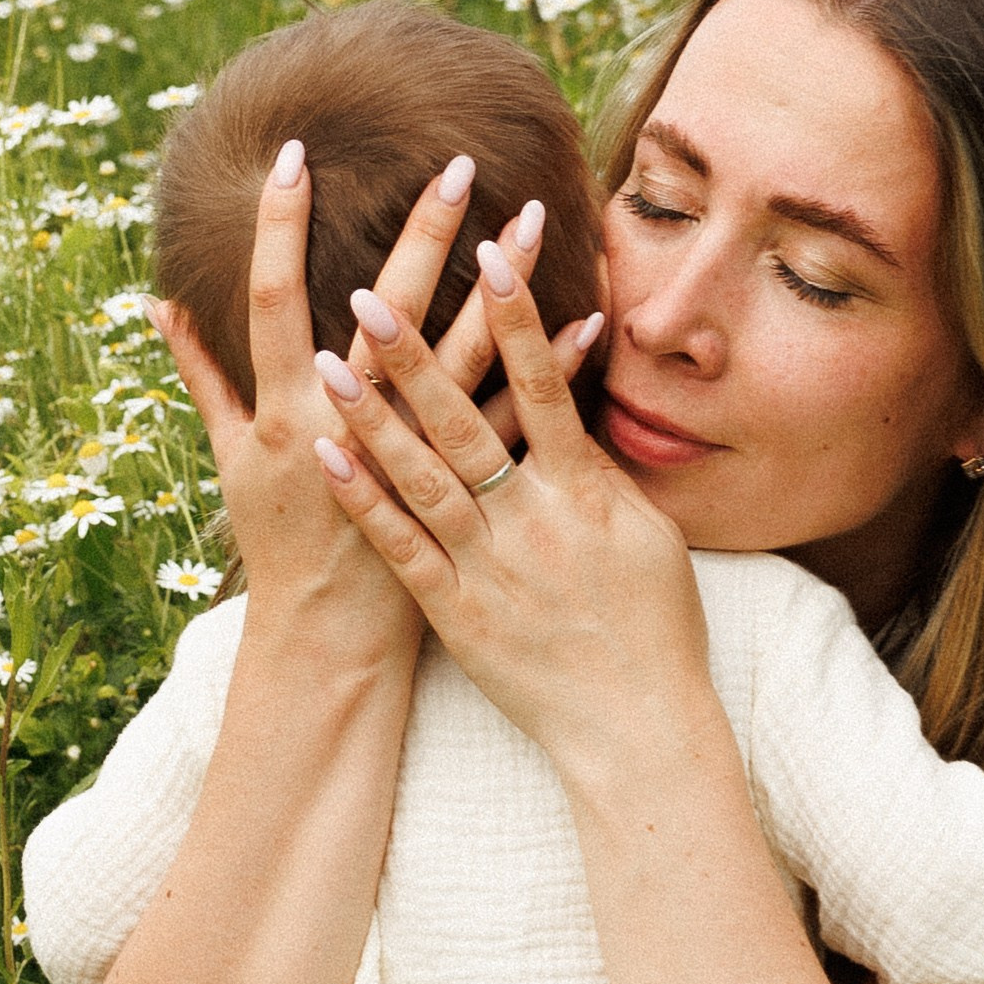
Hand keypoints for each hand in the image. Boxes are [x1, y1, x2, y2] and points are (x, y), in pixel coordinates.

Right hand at [150, 149, 560, 662]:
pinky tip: (583, 322)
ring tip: (533, 216)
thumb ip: (200, 375)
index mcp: (283, 407)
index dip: (276, 225)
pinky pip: (515, 424)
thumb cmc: (276, 540)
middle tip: (456, 163)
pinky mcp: (460, 491)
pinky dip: (551, 375)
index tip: (293, 153)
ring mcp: (408, 456)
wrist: (326, 633)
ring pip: (460, 357)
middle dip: (421, 234)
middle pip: (386, 313)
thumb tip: (160, 303)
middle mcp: (346, 423)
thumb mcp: (228, 458)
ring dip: (499, 286)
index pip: (273, 297)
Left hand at [309, 237, 709, 773]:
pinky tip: (329, 457)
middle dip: (418, 356)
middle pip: (466, 423)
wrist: (638, 727)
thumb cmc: (654, 627)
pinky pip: (404, 550)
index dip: (517, 320)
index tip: (488, 256)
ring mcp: (491, 569)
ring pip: (422, 480)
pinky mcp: (459, 615)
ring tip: (329, 360)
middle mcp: (533, 523)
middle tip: (371, 293)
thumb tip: (576, 411)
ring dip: (374, 418)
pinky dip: (366, 502)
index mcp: (585, 495)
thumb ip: (602, 472)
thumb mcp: (648, 537)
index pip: (548, 388)